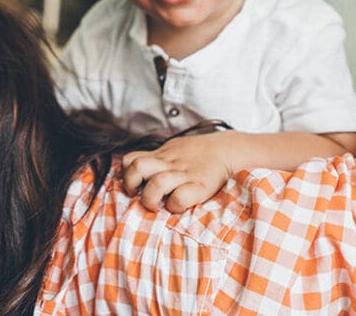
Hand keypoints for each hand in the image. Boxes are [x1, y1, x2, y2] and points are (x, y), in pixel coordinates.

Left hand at [121, 132, 236, 212]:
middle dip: (131, 184)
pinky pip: (179, 198)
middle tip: (137, 194)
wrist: (229, 150)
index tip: (132, 185)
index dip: (126, 173)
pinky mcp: (200, 187)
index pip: (130, 159)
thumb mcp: (175, 149)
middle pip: (137, 168)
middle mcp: (169, 163)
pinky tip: (177, 206)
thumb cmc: (200, 153)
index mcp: (161, 155)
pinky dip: (174, 205)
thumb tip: (141, 170)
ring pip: (156, 183)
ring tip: (155, 204)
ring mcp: (184, 174)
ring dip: (150, 198)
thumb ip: (158, 158)